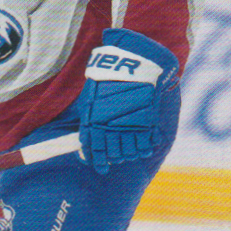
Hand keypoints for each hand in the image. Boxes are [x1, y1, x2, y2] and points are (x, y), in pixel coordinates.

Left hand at [77, 29, 178, 174]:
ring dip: (128, 154)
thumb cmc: (107, 79)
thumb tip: (84, 143)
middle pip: (113, 153)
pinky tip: (142, 149)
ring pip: (129, 151)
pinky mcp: (146, 122)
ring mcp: (129, 125)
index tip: (101, 167)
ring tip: (129, 153)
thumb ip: (88, 121)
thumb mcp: (91, 99)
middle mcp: (111, 126)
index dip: (97, 162)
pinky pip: (145, 144)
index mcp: (94, 121)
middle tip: (115, 157)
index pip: (94, 151)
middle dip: (114, 157)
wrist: (132, 62)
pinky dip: (143, 149)